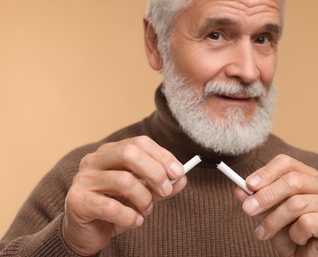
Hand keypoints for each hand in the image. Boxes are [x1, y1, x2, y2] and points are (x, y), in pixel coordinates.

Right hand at [62, 136, 185, 255]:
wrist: (87, 232)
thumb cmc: (116, 206)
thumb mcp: (143, 193)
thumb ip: (161, 185)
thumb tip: (182, 178)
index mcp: (110, 152)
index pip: (139, 142)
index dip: (162, 156)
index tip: (179, 172)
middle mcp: (94, 160)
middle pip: (129, 153)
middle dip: (154, 173)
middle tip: (165, 191)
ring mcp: (83, 179)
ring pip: (123, 180)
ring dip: (143, 199)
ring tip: (146, 210)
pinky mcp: (77, 201)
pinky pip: (110, 207)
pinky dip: (129, 216)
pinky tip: (135, 221)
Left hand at [235, 154, 317, 256]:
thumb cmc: (292, 233)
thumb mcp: (269, 215)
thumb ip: (256, 200)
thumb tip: (239, 189)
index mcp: (307, 176)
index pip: (286, 163)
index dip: (266, 172)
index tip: (248, 184)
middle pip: (292, 181)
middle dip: (266, 196)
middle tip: (248, 209)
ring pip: (296, 204)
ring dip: (274, 221)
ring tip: (264, 233)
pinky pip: (307, 223)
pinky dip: (295, 234)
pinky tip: (298, 239)